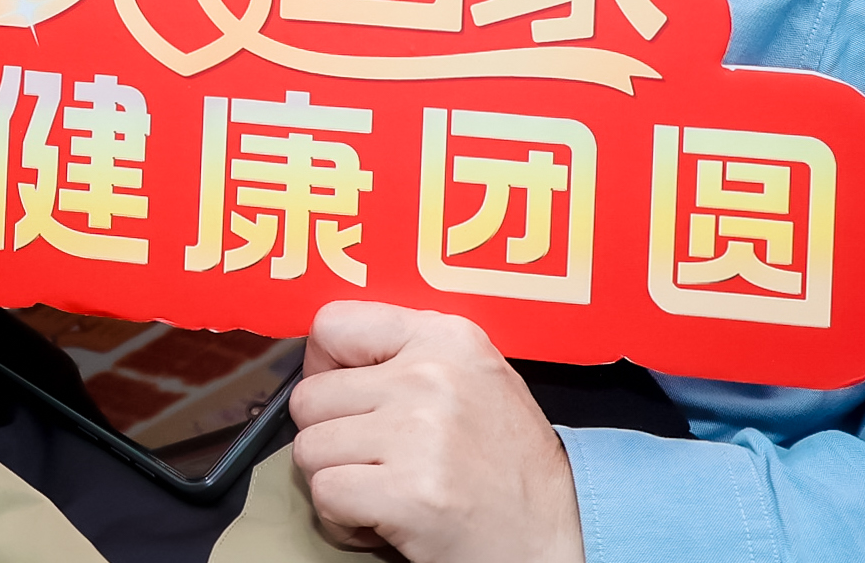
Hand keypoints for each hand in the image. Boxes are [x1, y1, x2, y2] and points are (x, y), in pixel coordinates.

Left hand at [290, 304, 584, 562]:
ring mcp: (418, 433)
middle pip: (310, 398)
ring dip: (337, 481)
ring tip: (384, 491)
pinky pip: (325, 495)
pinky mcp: (408, 492)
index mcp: (447, 338)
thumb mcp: (475, 380)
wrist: (554, 541)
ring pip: (309, 449)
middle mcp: (432, 376)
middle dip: (332, 439)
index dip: (323, 369)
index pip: (333, 324)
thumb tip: (325, 357)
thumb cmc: (511, 469)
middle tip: (375, 463)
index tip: (345, 401)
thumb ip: (409, 356)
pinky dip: (343, 520)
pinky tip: (383, 521)